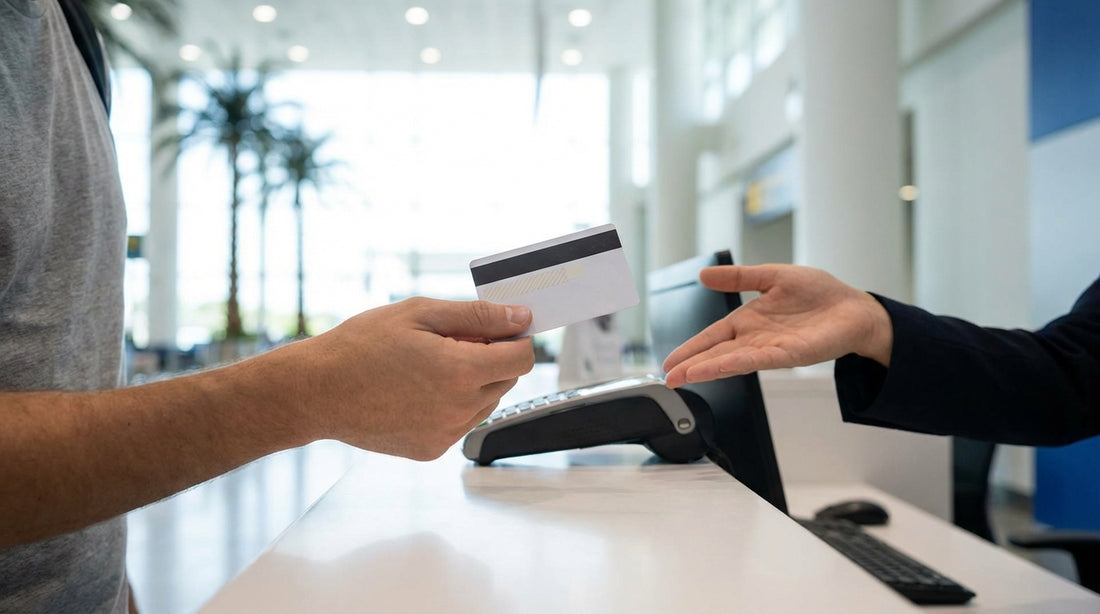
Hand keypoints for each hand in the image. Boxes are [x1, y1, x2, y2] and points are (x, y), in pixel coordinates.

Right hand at [255, 298, 534, 459]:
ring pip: (486, 403)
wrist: (315, 391)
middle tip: (449, 342)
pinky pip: (460, 423)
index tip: (501, 329)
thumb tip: (519, 318)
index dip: (515, 338)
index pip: (522, 358)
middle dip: (490, 358)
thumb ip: (477, 316)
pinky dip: (451, 405)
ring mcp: (446, 434)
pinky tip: (417, 390)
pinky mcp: (431, 450)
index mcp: (462, 371)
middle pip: (506, 380)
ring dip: (472, 382)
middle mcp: (460, 409)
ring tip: (428, 367)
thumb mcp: (420, 313)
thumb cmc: (360, 346)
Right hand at [662, 264, 892, 387]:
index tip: (670, 362)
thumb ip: (738, 278)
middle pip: (716, 354)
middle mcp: (755, 339)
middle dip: (691, 366)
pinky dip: (738, 364)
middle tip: (668, 378)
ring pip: (732, 361)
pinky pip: (759, 360)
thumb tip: (703, 275)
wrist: (854, 308)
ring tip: (685, 377)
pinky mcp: (790, 354)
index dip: (690, 348)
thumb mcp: (772, 276)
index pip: (711, 337)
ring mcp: (771, 348)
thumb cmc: (819, 294)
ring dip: (708, 369)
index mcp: (748, 321)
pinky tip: (721, 368)